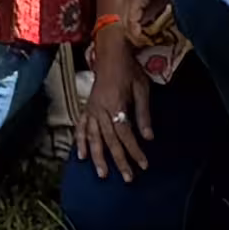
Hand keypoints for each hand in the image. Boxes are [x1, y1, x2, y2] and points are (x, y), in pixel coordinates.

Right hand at [77, 19, 159, 176]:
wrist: (110, 51)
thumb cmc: (129, 68)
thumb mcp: (141, 88)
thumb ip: (143, 114)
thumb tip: (148, 138)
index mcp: (115, 103)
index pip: (125, 133)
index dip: (135, 151)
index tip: (144, 165)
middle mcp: (100, 108)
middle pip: (109, 139)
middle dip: (119, 160)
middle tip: (127, 178)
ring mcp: (91, 108)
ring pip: (93, 137)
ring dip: (97, 156)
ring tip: (102, 173)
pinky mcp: (87, 107)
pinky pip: (81, 127)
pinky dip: (80, 141)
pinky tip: (80, 155)